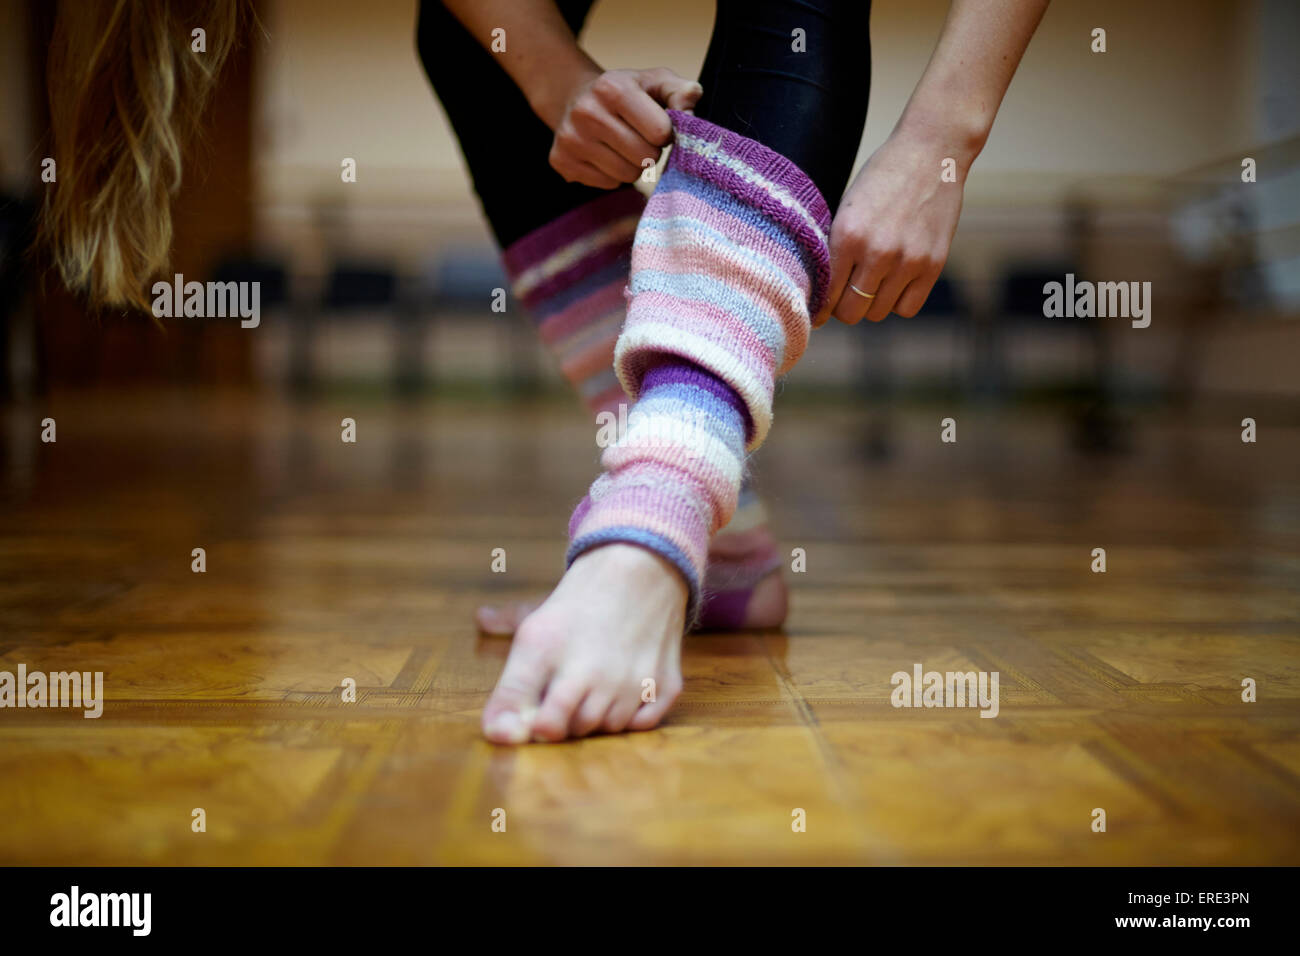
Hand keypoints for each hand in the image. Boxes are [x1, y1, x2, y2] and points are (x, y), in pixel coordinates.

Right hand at [546, 68, 702, 188]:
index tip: (656, 125)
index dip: (665, 133)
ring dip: (633, 166)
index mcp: (613, 88)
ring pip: (627, 176)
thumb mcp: (655, 82)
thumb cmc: (624, 93)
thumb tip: (691, 109)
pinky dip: (612, 174)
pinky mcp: (562, 161)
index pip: (660, 133)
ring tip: (622, 146)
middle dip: (649, 151)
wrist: (575, 97)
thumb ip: (681, 92)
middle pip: (645, 158)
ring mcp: (571, 139)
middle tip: (639, 137)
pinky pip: (608, 184)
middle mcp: (587, 112)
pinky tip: (604, 154)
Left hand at [816, 131, 965, 325]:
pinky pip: (907, 308)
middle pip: (850, 312)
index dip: (819, 307)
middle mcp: (877, 252)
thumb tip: (818, 293)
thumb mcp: (847, 208)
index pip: (825, 294)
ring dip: (871, 304)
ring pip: (877, 313)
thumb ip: (835, 248)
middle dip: (844, 307)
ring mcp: (907, 261)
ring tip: (872, 282)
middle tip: (846, 294)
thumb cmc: (881, 178)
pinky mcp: (933, 265)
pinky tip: (895, 283)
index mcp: (847, 235)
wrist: (931, 152)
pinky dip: (898, 302)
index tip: (818, 312)